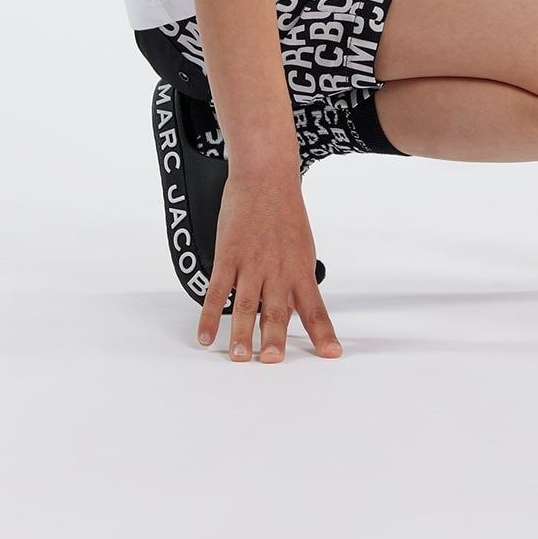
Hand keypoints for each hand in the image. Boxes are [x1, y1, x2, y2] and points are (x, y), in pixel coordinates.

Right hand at [197, 164, 343, 363]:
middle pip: (278, 311)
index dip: (323, 333)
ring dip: (242, 334)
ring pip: (246, 305)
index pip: (315, 308)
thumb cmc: (285, 212)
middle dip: (275, 338)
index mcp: (300, 270)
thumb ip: (297, 280)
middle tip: (272, 361)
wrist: (266, 177)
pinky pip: (216, 290)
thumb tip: (296, 309)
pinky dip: (209, 315)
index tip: (331, 354)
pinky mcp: (227, 256)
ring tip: (239, 357)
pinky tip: (205, 336)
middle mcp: (277, 270)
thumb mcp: (302, 247)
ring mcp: (251, 264)